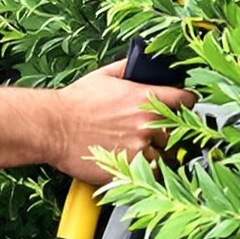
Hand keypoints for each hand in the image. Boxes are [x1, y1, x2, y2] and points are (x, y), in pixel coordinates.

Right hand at [50, 59, 193, 185]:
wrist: (53, 127)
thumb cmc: (74, 103)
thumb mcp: (103, 76)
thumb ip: (127, 69)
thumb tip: (139, 64)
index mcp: (145, 99)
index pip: (186, 101)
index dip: (186, 104)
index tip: (183, 108)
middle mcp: (147, 124)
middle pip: (178, 132)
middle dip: (169, 133)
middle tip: (154, 132)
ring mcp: (140, 148)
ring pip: (166, 156)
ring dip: (158, 154)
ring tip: (142, 150)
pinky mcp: (129, 168)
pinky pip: (151, 174)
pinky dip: (146, 171)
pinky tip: (135, 164)